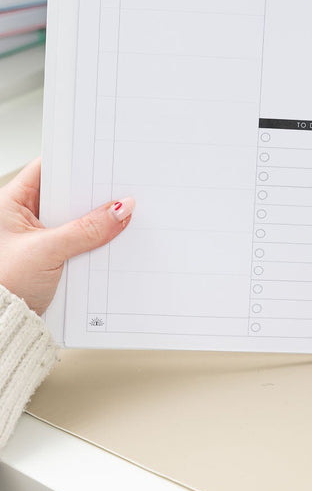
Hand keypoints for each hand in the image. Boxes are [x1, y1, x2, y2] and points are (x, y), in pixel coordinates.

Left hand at [0, 158, 133, 314]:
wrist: (3, 328)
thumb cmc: (2, 287)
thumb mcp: (47, 252)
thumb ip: (87, 230)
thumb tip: (121, 210)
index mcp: (11, 203)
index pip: (50, 168)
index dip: (77, 163)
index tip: (105, 162)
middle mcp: (24, 216)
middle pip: (68, 194)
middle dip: (93, 196)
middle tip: (119, 193)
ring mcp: (40, 236)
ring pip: (77, 219)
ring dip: (96, 221)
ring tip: (117, 219)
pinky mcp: (52, 256)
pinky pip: (80, 240)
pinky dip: (94, 240)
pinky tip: (109, 241)